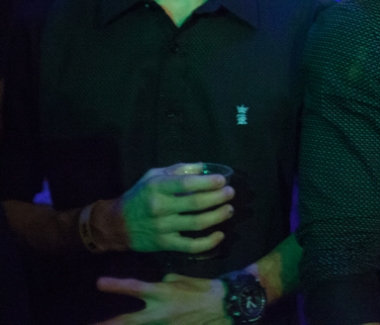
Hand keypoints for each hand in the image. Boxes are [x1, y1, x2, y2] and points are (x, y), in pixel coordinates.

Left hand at [95, 274, 230, 324]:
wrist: (226, 306)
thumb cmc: (206, 289)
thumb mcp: (185, 279)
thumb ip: (168, 282)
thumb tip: (159, 283)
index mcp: (164, 293)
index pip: (136, 288)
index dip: (116, 286)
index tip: (98, 284)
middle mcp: (160, 312)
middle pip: (128, 321)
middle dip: (108, 324)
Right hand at [113, 163, 234, 253]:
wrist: (115, 225)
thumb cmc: (139, 196)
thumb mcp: (153, 176)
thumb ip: (179, 170)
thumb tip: (204, 167)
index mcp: (157, 187)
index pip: (186, 183)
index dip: (207, 182)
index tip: (222, 180)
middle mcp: (160, 207)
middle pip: (196, 203)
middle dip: (218, 198)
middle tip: (230, 193)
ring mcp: (163, 227)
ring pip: (197, 223)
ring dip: (218, 216)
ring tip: (229, 210)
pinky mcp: (165, 244)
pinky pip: (190, 245)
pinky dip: (208, 242)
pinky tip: (220, 235)